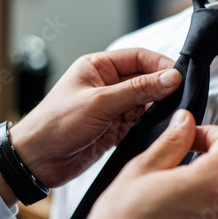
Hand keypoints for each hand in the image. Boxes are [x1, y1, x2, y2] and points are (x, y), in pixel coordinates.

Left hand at [0, 48, 180, 205]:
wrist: (38, 161)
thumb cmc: (56, 124)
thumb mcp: (100, 103)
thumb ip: (138, 90)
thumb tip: (171, 77)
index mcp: (99, 67)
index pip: (138, 58)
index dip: (161, 64)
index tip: (180, 76)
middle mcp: (107, 85)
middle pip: (145, 80)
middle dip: (162, 89)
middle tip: (180, 98)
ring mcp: (111, 108)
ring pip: (145, 103)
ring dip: (157, 110)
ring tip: (170, 116)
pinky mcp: (114, 128)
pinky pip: (139, 123)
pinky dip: (149, 126)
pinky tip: (157, 130)